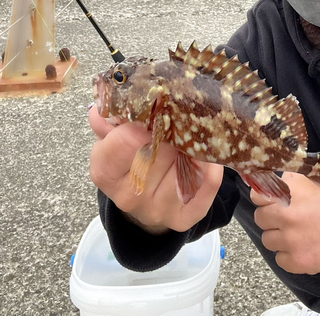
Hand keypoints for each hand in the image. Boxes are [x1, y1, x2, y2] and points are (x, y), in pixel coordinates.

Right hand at [88, 106, 223, 232]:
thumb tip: (102, 108)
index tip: (157, 109)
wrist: (143, 204)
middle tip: (182, 116)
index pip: (125, 141)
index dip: (145, 122)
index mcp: (106, 173)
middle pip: (160, 153)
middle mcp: (129, 197)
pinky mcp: (185, 218)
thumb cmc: (128, 164)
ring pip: (185, 167)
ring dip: (194, 148)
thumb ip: (108, 123)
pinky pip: (206, 187)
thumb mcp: (112, 142)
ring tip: (195, 134)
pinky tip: (209, 155)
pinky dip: (211, 167)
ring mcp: (158, 210)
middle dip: (173, 132)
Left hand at [252, 172, 319, 273]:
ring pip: (268, 240)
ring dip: (280, 239)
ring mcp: (290, 238)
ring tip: (298, 236)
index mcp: (290, 190)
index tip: (271, 203)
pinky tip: (304, 250)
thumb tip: (277, 180)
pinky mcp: (298, 260)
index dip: (264, 200)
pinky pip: (280, 260)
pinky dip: (290, 258)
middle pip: (260, 218)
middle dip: (272, 220)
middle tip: (288, 221)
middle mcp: (285, 212)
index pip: (257, 195)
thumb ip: (296, 180)